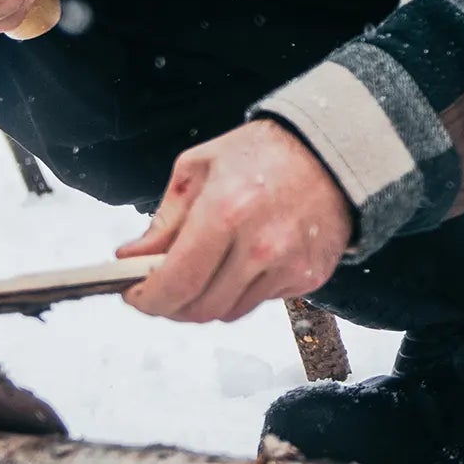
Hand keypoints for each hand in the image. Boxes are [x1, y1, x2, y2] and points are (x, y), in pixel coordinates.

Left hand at [118, 121, 353, 323]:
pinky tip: (243, 261)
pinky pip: (260, 301)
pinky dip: (241, 290)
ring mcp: (287, 266)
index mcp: (226, 211)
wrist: (332, 152)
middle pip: (200, 308)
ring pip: (229, 312)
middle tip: (160, 291)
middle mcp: (259, 246)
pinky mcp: (308, 277)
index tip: (133, 295)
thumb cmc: (262, 153)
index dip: (147, 299)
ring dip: (206, 300)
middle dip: (171, 306)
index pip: (175, 283)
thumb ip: (164, 220)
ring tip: (202, 272)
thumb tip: (131, 259)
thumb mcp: (200, 167)